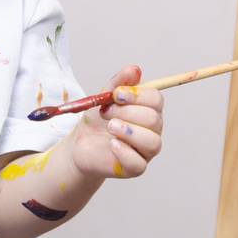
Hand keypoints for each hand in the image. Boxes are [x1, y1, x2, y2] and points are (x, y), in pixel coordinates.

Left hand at [70, 64, 163, 178]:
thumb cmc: (97, 120)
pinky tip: (112, 145)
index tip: (116, 94)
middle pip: (153, 119)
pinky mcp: (135, 168)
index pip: (156, 99)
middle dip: (127, 112)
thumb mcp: (104, 97)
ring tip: (110, 127)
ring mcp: (145, 150)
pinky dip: (125, 152)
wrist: (80, 144)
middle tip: (105, 112)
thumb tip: (135, 69)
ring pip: (152, 142)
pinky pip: (139, 163)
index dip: (138, 95)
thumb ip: (119, 82)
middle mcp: (152, 130)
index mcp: (148, 109)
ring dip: (128, 132)